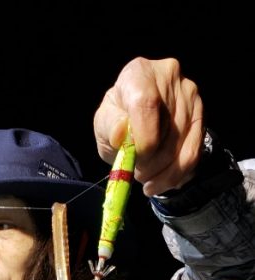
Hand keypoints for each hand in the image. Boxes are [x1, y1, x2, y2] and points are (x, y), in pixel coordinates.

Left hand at [93, 57, 203, 195]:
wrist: (134, 117)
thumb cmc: (117, 120)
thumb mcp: (103, 123)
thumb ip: (109, 127)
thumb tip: (120, 133)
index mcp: (140, 73)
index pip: (146, 105)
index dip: (142, 140)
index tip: (134, 158)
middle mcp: (169, 77)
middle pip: (167, 132)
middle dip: (150, 164)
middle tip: (137, 173)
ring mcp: (190, 96)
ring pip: (183, 148)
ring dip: (162, 173)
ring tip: (147, 176)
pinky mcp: (201, 115)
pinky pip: (194, 154)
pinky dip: (176, 175)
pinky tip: (161, 180)